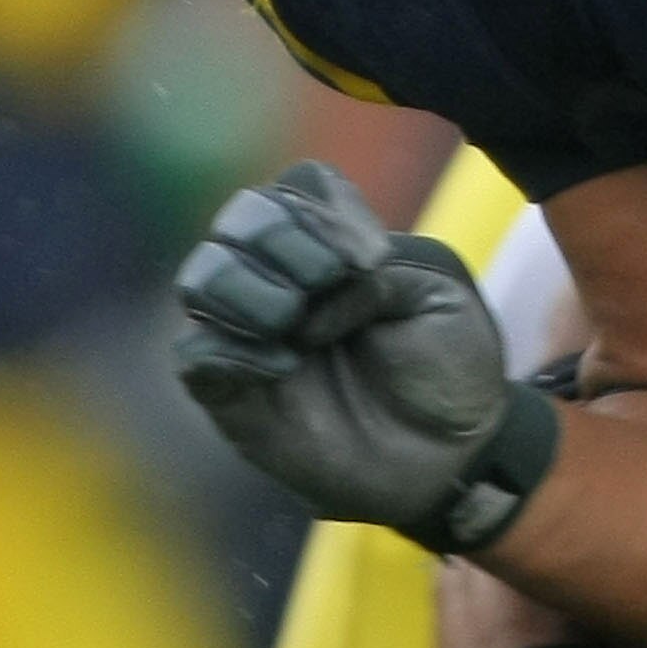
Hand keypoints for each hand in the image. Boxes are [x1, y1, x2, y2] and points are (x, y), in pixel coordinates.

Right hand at [174, 161, 554, 550]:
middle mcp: (282, 281)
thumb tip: (322, 284)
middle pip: (237, 220)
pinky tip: (287, 365)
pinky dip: (234, 350)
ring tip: (300, 324)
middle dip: (278, 237)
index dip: (320, 208)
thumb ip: (381, 269)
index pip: (294, 190)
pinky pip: (195, 355)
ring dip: (247, 288)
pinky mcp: (233, 396)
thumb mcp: (440, 298)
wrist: (452, 457)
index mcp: (334, 247)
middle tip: (329, 278)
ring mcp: (252, 336)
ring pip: (199, 280)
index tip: (370, 255)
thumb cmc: (451, 369)